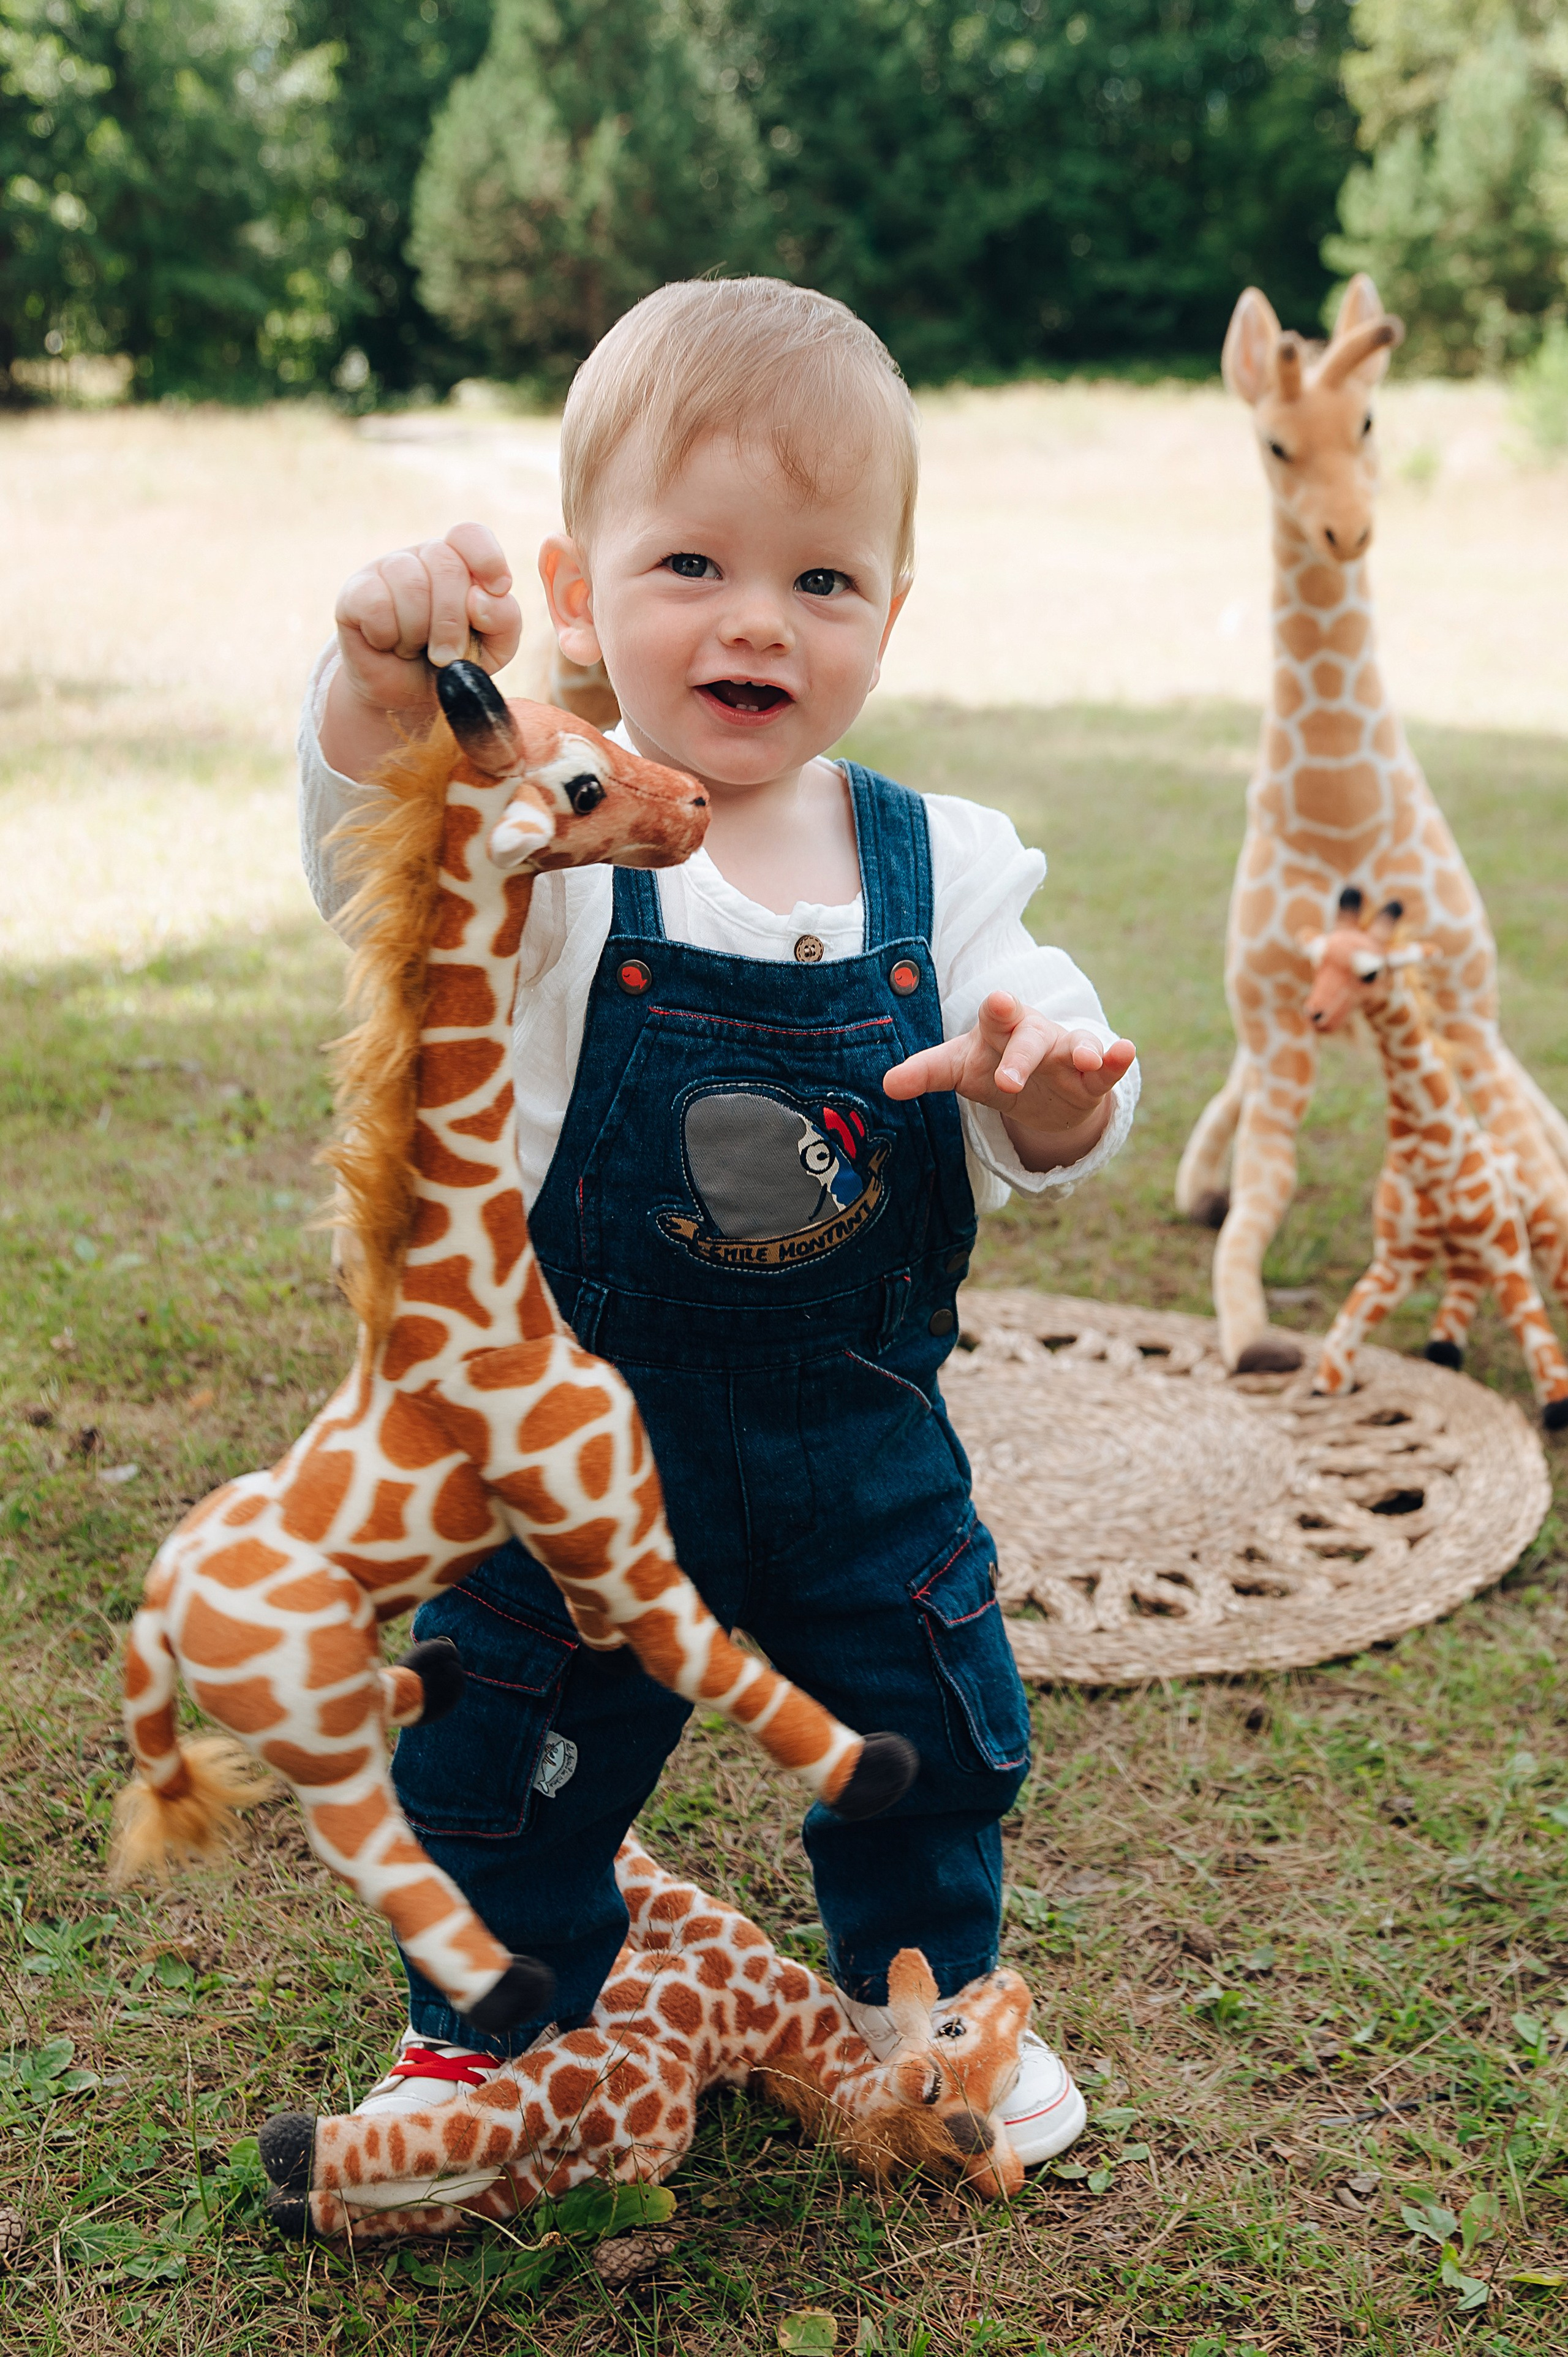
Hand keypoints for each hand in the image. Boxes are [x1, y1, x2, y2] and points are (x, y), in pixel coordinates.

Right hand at [321, 522, 522, 778]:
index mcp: (460, 561)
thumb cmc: (454, 665)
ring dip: (419, 632)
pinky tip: (386, 644)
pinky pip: (376, 604)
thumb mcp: (494, 648)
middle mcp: (423, 556)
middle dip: (452, 622)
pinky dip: (388, 636)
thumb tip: (480, 598)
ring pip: (411, 583)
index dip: (487, 559)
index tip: (498, 590)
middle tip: (447, 656)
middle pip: (445, 564)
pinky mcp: (354, 592)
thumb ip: (505, 619)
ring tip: (414, 650)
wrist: (406, 698)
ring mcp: (386, 569)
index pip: (470, 535)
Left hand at [883, 990, 1135, 1171]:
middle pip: (1031, 1038)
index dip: (996, 1011)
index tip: (995, 1002)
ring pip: (1077, 1046)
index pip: (995, 1017)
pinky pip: (1106, 1069)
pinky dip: (1115, 1059)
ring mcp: (1066, 1054)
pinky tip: (1126, 1051)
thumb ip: (926, 1073)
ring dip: (1084, 1050)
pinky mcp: (1090, 1079)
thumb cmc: (994, 1068)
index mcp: (1000, 1029)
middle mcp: (1035, 1035)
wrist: (1038, 1095)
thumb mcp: (960, 1071)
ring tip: (1089, 1057)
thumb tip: (887, 1084)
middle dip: (1022, 1056)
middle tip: (1007, 1081)